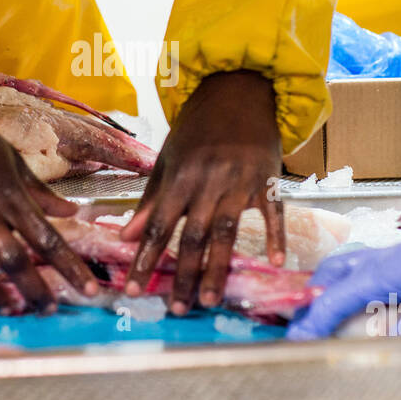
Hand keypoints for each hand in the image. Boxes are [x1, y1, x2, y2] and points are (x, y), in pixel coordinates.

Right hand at [0, 64, 98, 313]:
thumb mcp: (11, 158)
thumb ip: (39, 191)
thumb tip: (72, 212)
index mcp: (9, 193)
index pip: (46, 238)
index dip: (69, 268)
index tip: (89, 290)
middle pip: (13, 261)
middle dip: (35, 291)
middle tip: (49, 311)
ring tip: (12, 311)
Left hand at [120, 70, 283, 314]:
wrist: (239, 90)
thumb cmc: (199, 130)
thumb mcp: (168, 160)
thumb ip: (151, 201)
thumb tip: (126, 237)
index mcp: (180, 178)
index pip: (158, 226)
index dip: (145, 259)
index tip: (133, 289)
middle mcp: (208, 182)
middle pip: (193, 235)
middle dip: (183, 274)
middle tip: (177, 309)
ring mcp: (241, 181)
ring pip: (227, 231)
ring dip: (218, 267)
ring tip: (209, 299)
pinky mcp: (269, 179)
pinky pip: (273, 211)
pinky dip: (275, 235)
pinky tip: (274, 261)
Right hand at [286, 166, 400, 339]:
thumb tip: (383, 354)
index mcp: (384, 271)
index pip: (333, 301)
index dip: (312, 325)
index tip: (291, 344)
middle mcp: (387, 260)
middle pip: (335, 274)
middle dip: (315, 297)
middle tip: (306, 321)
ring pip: (357, 267)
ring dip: (338, 286)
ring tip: (333, 305)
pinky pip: (380, 270)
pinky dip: (367, 284)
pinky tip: (387, 299)